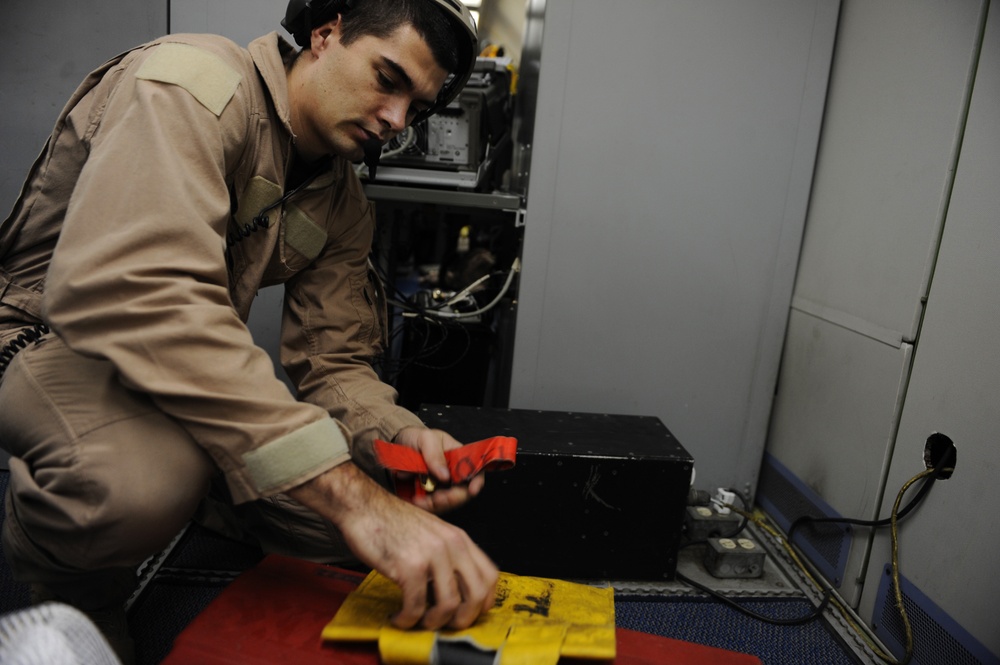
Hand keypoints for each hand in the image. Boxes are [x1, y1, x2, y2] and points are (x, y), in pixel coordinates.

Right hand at [288, 462, 497, 629]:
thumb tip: (454, 594)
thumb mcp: (431, 534)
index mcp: (459, 538)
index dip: (484, 601)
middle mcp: (451, 545)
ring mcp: (432, 554)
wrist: (364, 507)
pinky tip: (399, 617)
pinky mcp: (409, 566)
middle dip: (463, 618)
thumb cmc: (392, 523)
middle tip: (446, 626)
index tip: (469, 613)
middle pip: (476, 594)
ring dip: (434, 622)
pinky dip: (408, 619)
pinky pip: (416, 606)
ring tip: (419, 621)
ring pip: (448, 604)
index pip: (490, 575)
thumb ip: (447, 558)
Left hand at [393, 426, 485, 512]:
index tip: (471, 490)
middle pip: (463, 493)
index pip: (476, 471)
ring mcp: (443, 487)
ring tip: (418, 499)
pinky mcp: (430, 496)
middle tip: (435, 498)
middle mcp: (455, 475)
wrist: (399, 444)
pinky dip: (424, 507)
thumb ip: (435, 455)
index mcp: (460, 458)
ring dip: (435, 505)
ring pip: (447, 504)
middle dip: (451, 499)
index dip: (477, 482)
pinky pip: (432, 507)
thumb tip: (445, 477)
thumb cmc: (418, 438)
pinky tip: (414, 500)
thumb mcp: (426, 439)